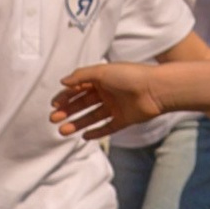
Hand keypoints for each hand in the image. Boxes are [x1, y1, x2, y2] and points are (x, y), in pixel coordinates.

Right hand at [50, 63, 168, 141]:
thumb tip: (63, 82)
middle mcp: (108, 92)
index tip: (54, 104)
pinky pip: (107, 128)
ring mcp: (116, 107)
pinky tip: (84, 136)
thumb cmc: (130, 76)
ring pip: (92, 117)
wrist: (156, 89)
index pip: (79, 88)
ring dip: (77, 123)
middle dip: (68, 111)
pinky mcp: (124, 119)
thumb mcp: (102, 71)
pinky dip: (96, 132)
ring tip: (63, 131)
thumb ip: (81, 76)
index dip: (66, 96)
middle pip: (83, 104)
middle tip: (54, 119)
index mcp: (102, 79)